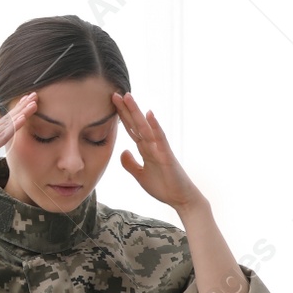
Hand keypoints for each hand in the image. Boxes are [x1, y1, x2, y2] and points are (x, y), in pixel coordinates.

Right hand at [0, 92, 38, 204]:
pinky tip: (23, 119)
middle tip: (34, 95)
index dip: (15, 112)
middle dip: (20, 107)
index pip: (2, 123)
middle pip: (5, 119)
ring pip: (5, 125)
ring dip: (21, 113)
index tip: (27, 103)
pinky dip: (13, 127)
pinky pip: (1, 137)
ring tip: (33, 102)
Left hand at [112, 92, 204, 211]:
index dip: (121, 117)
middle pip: (136, 124)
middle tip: (114, 94)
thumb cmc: (164, 186)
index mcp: (145, 149)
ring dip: (137, 112)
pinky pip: (160, 138)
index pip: (131, 129)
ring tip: (128, 97)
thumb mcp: (140, 175)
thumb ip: (131, 164)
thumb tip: (122, 152)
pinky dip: (155, 126)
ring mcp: (160, 148)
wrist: (180, 198)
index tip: (111, 104)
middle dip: (125, 109)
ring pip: (146, 127)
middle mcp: (152, 145)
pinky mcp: (167, 155)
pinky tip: (149, 114)